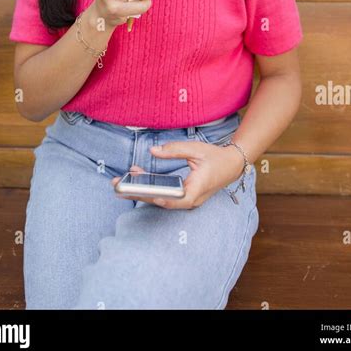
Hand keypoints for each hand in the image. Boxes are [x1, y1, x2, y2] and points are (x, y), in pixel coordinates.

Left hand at [110, 140, 244, 209]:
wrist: (232, 165)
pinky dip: (151, 188)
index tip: (144, 193)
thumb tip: (153, 151)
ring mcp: (188, 200)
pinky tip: (138, 178)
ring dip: (142, 191)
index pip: (177, 198)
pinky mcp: (184, 197)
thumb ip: (174, 150)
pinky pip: (165, 196)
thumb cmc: (215, 157)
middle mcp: (191, 199)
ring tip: (122, 182)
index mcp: (197, 189)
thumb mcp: (195, 149)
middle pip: (163, 201)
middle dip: (139, 194)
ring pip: (162, 199)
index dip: (160, 197)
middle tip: (118, 187)